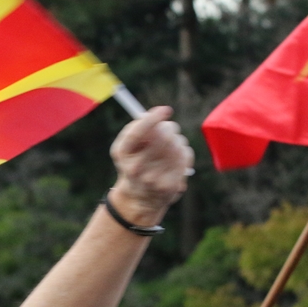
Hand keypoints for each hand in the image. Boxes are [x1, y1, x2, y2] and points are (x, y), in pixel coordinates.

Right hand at [109, 106, 192, 224]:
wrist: (139, 197)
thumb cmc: (134, 162)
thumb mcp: (126, 146)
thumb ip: (136, 128)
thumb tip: (158, 115)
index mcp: (122, 154)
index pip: (137, 133)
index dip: (152, 119)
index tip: (165, 109)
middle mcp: (136, 169)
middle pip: (163, 137)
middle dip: (169, 128)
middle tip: (168, 128)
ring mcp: (154, 179)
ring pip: (177, 145)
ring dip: (177, 139)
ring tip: (170, 145)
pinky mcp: (171, 185)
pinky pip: (185, 156)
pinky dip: (183, 152)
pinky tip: (176, 157)